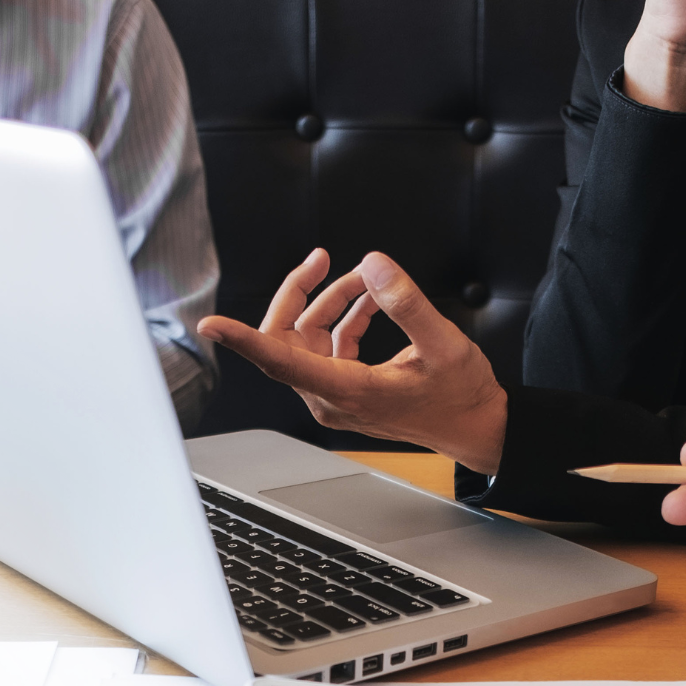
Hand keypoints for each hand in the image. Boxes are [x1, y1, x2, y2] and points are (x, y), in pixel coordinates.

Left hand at [196, 249, 508, 472]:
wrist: (474, 426)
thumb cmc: (461, 394)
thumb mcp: (443, 342)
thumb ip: (405, 303)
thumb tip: (371, 264)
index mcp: (349, 392)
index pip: (281, 362)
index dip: (243, 340)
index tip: (211, 325)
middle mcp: (332, 398)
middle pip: (285, 341)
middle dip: (300, 295)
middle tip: (321, 259)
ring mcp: (336, 396)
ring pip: (306, 340)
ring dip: (330, 302)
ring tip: (367, 279)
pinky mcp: (346, 389)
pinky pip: (327, 347)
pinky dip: (344, 318)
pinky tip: (371, 301)